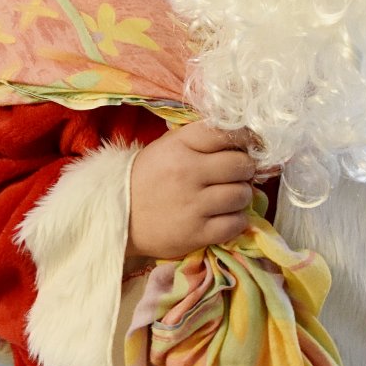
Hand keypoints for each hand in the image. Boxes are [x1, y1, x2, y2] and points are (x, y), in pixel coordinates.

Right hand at [128, 122, 256, 259]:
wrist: (116, 216)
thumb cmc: (146, 178)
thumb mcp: (167, 147)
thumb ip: (200, 141)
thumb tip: (244, 141)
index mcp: (179, 146)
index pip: (226, 132)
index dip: (246, 137)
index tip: (249, 144)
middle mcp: (187, 172)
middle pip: (241, 164)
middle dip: (245, 169)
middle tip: (238, 174)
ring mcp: (192, 204)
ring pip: (242, 195)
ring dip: (241, 195)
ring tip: (230, 196)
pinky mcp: (196, 233)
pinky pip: (235, 224)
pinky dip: (237, 220)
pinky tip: (225, 216)